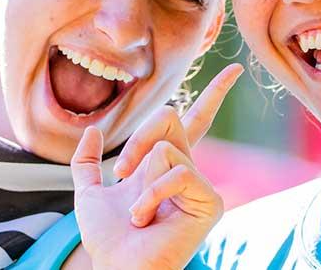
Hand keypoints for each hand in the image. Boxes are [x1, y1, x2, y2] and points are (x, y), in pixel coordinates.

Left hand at [70, 64, 242, 269]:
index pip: (193, 120)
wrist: (115, 266)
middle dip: (139, 140)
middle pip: (171, 117)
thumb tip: (93, 131)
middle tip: (121, 173)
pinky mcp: (210, 201)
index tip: (234, 70)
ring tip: (137, 212)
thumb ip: (85, 162)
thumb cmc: (106, 239)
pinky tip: (146, 217)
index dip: (215, 94)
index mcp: (164, 165)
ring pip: (167, 147)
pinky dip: (152, 194)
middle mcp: (186, 170)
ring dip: (141, 179)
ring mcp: (200, 185)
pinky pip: (178, 172)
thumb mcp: (88, 194)